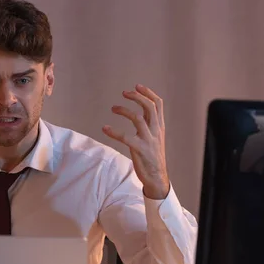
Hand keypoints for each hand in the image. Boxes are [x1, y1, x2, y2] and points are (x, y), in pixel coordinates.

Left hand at [102, 84, 169, 199]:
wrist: (157, 177)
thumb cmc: (152, 156)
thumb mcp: (154, 138)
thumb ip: (149, 125)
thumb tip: (142, 112)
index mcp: (159, 127)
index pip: (158, 104)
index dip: (148, 93)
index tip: (137, 86)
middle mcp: (156, 131)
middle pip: (150, 107)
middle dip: (137, 97)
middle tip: (124, 92)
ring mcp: (149, 140)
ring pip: (138, 118)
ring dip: (124, 110)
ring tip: (113, 108)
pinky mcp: (140, 150)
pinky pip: (126, 137)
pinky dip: (113, 131)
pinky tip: (104, 128)